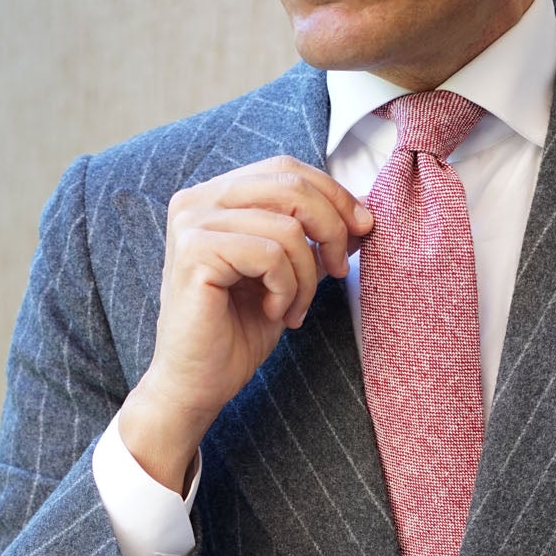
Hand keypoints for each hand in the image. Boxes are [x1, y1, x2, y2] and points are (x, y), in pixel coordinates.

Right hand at [118, 158, 372, 491]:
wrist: (197, 385)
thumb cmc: (236, 334)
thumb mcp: (286, 277)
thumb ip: (311, 240)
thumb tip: (359, 212)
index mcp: (215, 197)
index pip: (285, 169)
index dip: (332, 193)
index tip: (363, 228)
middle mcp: (197, 200)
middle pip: (290, 184)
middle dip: (332, 227)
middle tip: (339, 271)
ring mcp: (192, 223)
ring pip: (287, 226)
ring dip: (306, 276)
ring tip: (293, 309)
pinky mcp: (195, 252)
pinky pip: (271, 254)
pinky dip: (286, 289)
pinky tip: (273, 313)